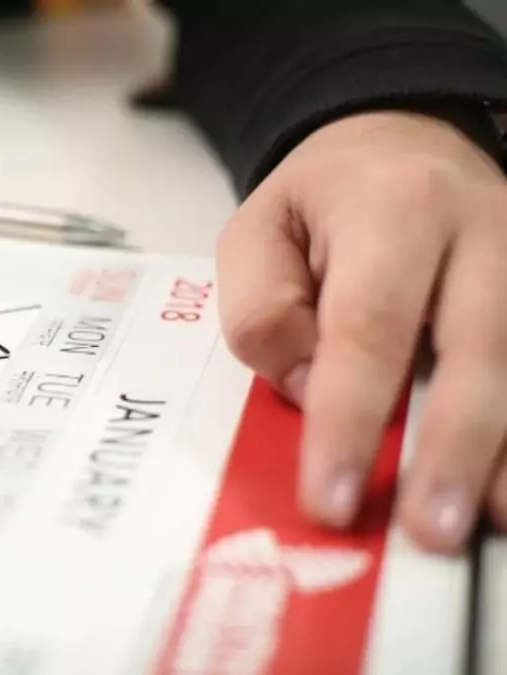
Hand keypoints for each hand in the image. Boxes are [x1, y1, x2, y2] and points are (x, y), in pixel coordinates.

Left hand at [217, 109, 506, 553]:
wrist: (404, 141)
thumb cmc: (322, 201)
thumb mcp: (256, 231)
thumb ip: (263, 310)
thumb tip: (310, 389)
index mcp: (394, 208)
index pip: (368, 326)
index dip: (350, 419)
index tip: (330, 495)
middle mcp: (482, 230)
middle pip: (479, 348)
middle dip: (454, 448)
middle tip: (428, 529)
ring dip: (505, 450)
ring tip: (487, 521)